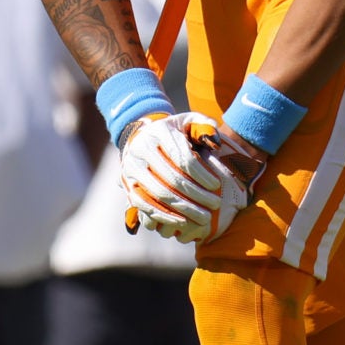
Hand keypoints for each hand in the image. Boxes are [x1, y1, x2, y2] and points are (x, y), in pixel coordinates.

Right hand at [118, 112, 251, 241]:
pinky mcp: (127, 185)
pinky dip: (164, 216)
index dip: (201, 174)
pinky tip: (183, 223)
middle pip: (171, 178)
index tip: (217, 185)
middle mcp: (140, 149)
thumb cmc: (174, 132)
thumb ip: (205, 127)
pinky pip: (145, 205)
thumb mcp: (190, 121)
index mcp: (158, 132)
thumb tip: (215, 144)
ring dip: (184, 209)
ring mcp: (130, 168)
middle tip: (215, 205)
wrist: (142, 137)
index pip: (182, 157)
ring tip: (204, 218)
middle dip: (197, 195)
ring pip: (159, 194)